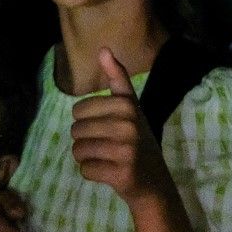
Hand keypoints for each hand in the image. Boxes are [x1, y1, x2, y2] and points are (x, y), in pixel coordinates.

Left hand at [71, 48, 171, 203]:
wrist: (154, 182)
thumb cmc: (137, 140)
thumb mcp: (130, 107)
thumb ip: (117, 78)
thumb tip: (103, 49)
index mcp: (127, 105)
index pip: (79, 109)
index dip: (85, 120)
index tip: (104, 126)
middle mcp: (128, 124)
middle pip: (77, 130)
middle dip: (84, 140)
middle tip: (104, 146)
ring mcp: (126, 149)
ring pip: (78, 150)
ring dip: (85, 157)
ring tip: (104, 158)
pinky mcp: (122, 173)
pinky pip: (85, 169)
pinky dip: (91, 172)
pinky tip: (107, 172)